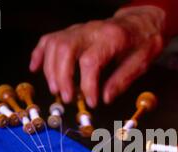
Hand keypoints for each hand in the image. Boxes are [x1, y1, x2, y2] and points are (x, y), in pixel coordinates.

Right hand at [30, 6, 164, 106]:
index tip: (91, 102)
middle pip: (66, 49)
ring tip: (57, 91)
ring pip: (54, 44)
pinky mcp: (71, 32)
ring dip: (50, 70)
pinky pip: (49, 39)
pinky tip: (35, 69)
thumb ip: (121, 81)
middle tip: (68, 99)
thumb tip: (104, 99)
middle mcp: (91, 30)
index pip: (91, 61)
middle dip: (62, 77)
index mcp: (112, 38)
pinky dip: (39, 54)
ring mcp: (79, 29)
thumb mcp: (141, 63)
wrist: (141, 23)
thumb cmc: (142, 43)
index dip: (88, 85)